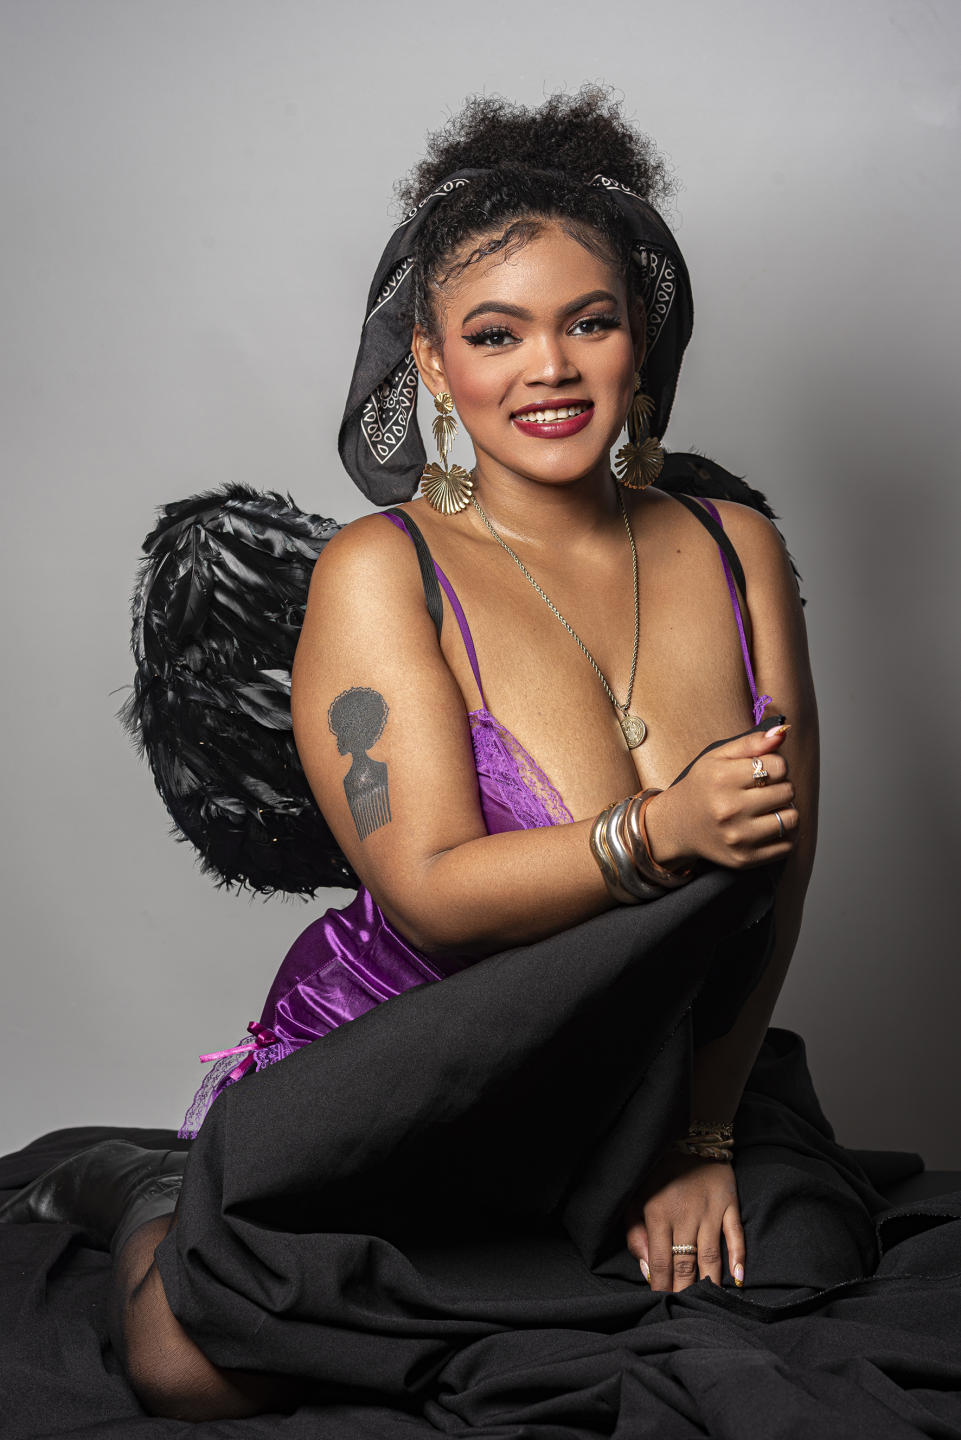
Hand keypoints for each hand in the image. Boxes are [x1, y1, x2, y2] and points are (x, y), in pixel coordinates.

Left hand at [625, 1150, 744, 1291]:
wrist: (689, 1137)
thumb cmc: (658, 1173)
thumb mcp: (636, 1198)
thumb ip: (636, 1233)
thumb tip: (647, 1269)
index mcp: (658, 1213)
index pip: (660, 1261)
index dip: (661, 1287)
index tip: (662, 1305)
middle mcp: (685, 1215)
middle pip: (685, 1263)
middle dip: (684, 1291)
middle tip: (684, 1311)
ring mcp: (710, 1211)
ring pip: (710, 1255)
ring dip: (709, 1282)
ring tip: (708, 1304)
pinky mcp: (729, 1204)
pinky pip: (735, 1234)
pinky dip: (738, 1257)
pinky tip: (738, 1280)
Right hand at [644, 724, 797, 871]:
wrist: (678, 825)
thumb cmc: (703, 787)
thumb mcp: (718, 757)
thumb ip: (752, 742)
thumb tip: (783, 732)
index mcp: (722, 778)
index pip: (778, 765)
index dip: (776, 765)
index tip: (762, 771)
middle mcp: (728, 809)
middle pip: (787, 791)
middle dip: (780, 787)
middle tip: (763, 790)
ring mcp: (737, 837)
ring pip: (791, 819)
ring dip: (785, 811)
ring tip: (769, 808)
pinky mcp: (744, 858)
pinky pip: (787, 845)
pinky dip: (784, 835)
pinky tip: (767, 827)